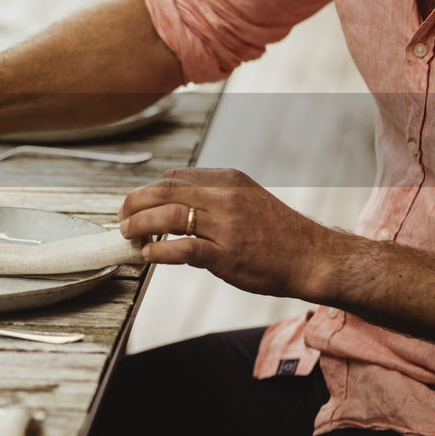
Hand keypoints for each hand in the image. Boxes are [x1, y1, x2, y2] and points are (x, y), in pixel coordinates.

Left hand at [118, 168, 332, 298]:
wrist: (314, 257)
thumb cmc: (278, 234)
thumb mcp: (246, 201)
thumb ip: (212, 201)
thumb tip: (171, 211)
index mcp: (227, 180)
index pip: (174, 178)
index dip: (148, 191)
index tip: (135, 204)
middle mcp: (225, 197)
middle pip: (164, 192)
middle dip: (134, 204)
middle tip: (121, 219)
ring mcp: (227, 225)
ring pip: (169, 216)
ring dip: (139, 225)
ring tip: (127, 235)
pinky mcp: (228, 254)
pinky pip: (184, 248)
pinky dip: (159, 251)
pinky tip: (147, 255)